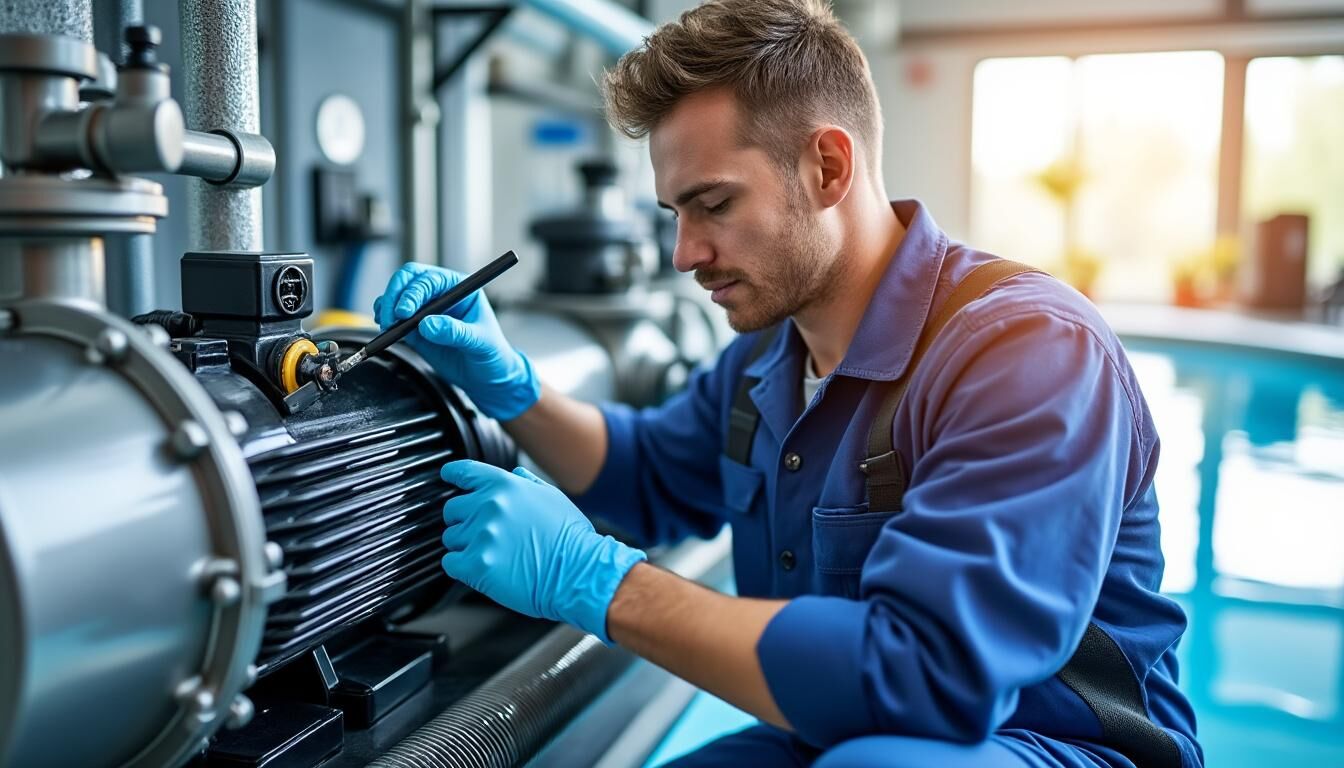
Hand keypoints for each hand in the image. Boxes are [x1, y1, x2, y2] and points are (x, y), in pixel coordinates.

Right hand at [374, 263, 539, 420]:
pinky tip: (384, 327)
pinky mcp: (415, 327)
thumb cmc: (492, 354)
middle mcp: (441, 293)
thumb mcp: (480, 343)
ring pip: (397, 295)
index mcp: (461, 288)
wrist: (486, 377)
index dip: (414, 291)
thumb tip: (427, 325)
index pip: (432, 279)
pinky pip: (393, 315)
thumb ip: (456, 332)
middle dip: (395, 295)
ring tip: (387, 325)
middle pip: (409, 280)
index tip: (406, 311)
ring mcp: (426, 309)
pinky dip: (384, 318)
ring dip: (386, 306)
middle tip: (390, 317)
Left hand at [439, 460, 646, 642]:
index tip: (448, 477)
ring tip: (493, 554)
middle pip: (452, 509)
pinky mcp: (477, 564)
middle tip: (486, 535)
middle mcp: (490, 506)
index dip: (453, 475)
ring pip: (450, 538)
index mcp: (505, 486)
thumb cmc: (571, 539)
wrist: (578, 572)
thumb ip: (528, 483)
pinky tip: (483, 567)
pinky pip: (450, 562)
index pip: (464, 472)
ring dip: (465, 546)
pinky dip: (461, 567)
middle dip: (464, 521)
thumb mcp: (553, 498)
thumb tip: (515, 474)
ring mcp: (482, 535)